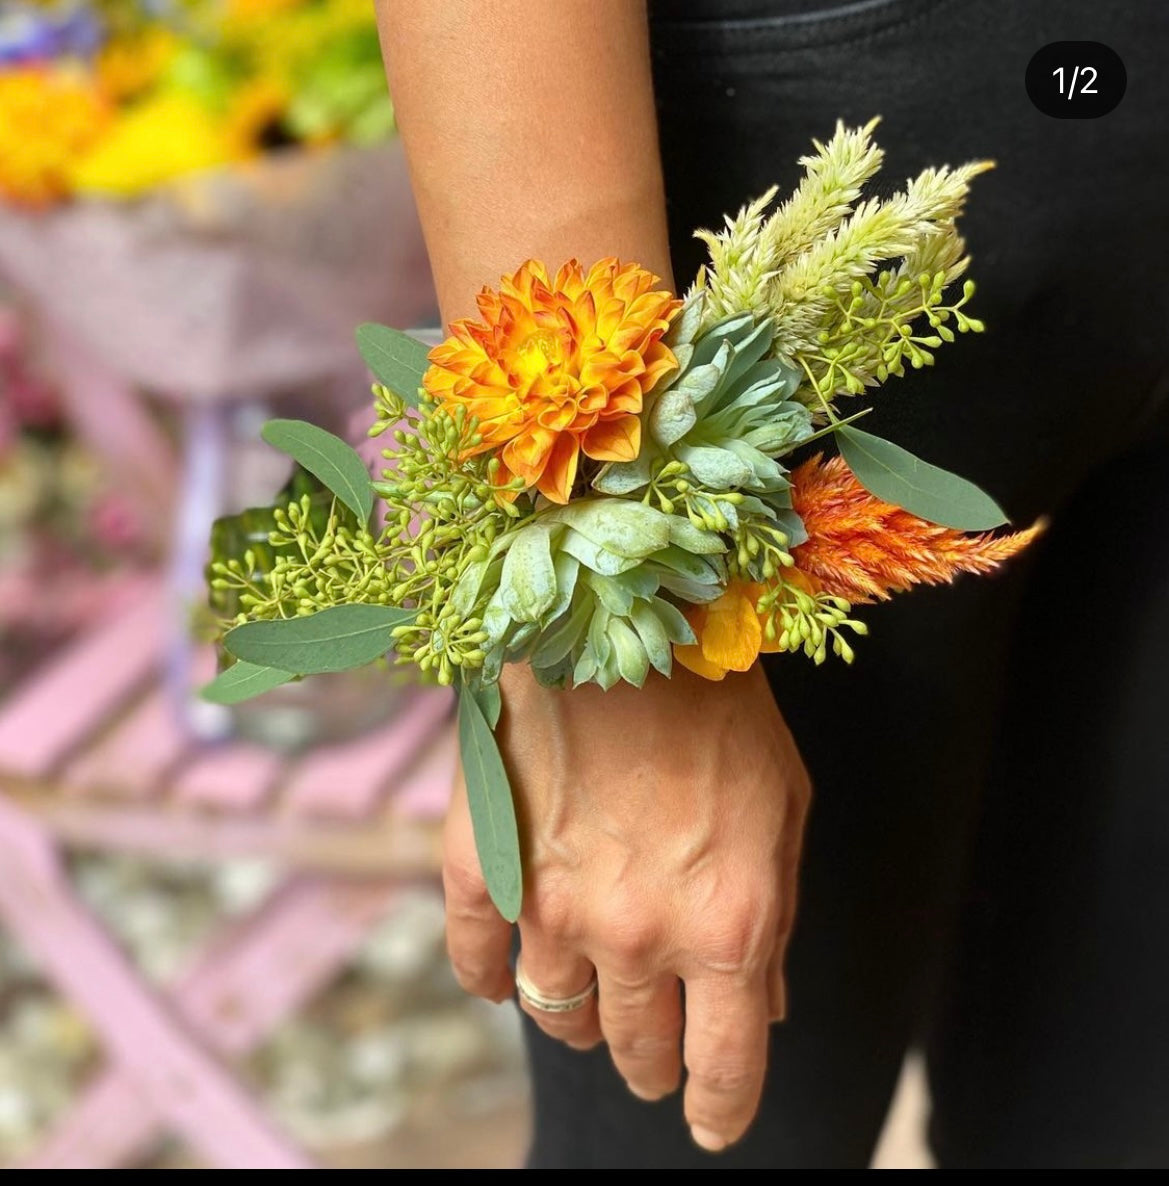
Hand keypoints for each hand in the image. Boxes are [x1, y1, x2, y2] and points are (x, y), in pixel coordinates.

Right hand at [442, 662, 810, 1151]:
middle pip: (637, 1049)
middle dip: (653, 1064)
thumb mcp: (782, 811)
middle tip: (654, 1055)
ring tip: (594, 997)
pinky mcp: (482, 867)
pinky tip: (505, 975)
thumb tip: (763, 1007)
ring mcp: (549, 905)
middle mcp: (636, 933)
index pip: (723, 1065)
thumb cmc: (719, 707)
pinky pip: (475, 963)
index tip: (710, 1123)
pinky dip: (491, 981)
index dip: (720, 1108)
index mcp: (725, 924)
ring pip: (558, 1015)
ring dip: (583, 1020)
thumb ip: (771, 920)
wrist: (622, 619)